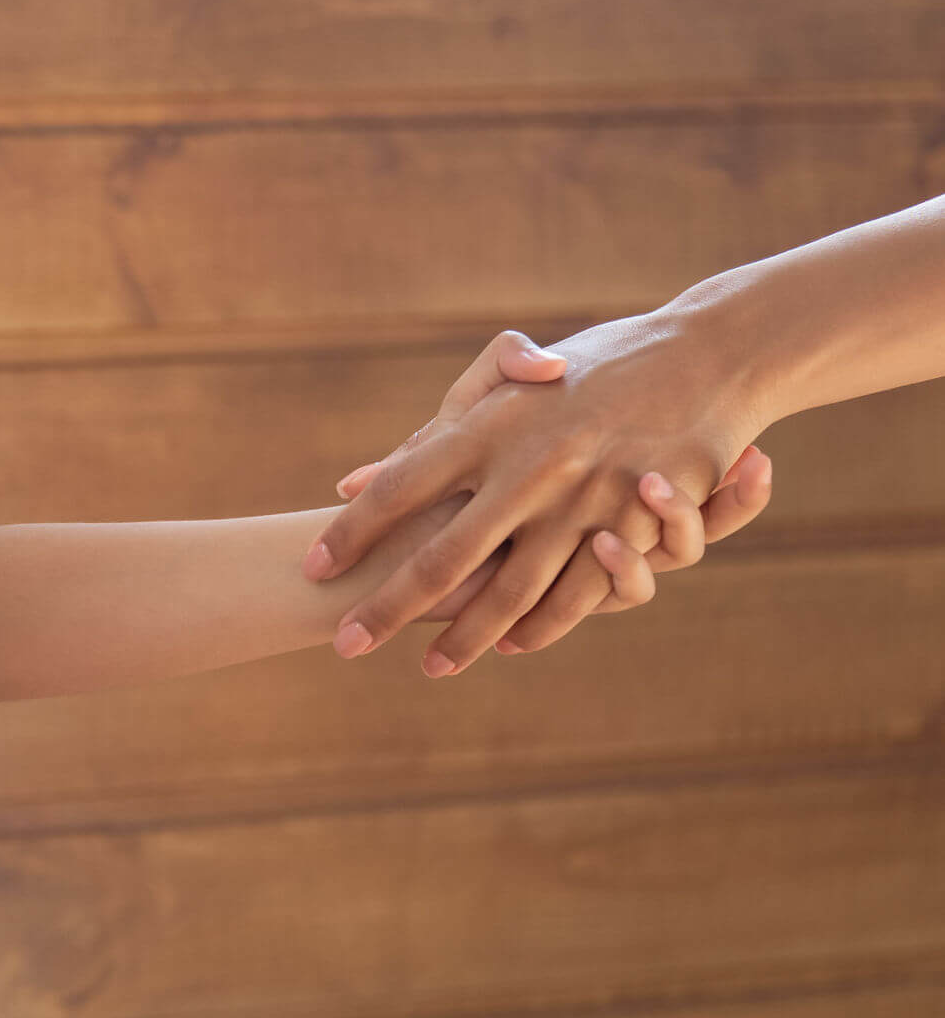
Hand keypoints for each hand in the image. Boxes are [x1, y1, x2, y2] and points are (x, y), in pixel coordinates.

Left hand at [309, 317, 772, 671]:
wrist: (706, 350)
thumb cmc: (590, 365)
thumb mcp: (505, 388)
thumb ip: (432, 439)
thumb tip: (354, 484)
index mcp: (488, 425)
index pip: (398, 486)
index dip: (352, 531)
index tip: (310, 568)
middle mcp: (527, 466)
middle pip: (440, 553)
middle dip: (387, 605)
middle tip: (345, 644)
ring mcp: (581, 501)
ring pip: (507, 590)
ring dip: (464, 635)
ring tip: (428, 666)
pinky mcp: (633, 527)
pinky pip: (577, 594)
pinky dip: (540, 627)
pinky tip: (508, 647)